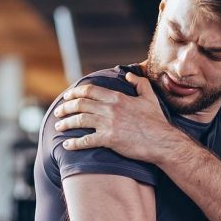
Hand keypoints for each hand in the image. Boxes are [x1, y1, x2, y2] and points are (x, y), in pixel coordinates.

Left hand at [53, 72, 179, 162]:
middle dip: (65, 107)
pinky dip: (74, 143)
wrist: (162, 141)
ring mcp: (108, 124)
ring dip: (66, 123)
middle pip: (80, 104)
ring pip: (79, 120)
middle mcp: (110, 109)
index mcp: (117, 97)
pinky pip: (86, 141)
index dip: (75, 92)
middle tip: (58, 111)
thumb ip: (139, 83)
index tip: (67, 96)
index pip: (89, 90)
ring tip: (58, 126)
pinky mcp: (109, 140)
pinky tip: (67, 145)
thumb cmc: (156, 121)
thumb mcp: (149, 97)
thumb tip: (129, 75)